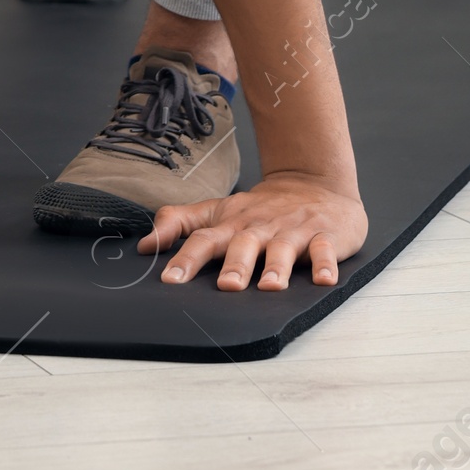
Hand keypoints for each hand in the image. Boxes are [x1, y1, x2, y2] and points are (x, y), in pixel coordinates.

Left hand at [138, 172, 367, 289]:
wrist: (314, 184)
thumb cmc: (260, 208)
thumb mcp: (217, 210)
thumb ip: (180, 224)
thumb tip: (143, 245)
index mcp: (232, 223)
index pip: (204, 239)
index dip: (186, 258)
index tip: (170, 279)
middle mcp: (260, 227)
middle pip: (244, 244)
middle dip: (235, 265)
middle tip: (226, 286)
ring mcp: (292, 230)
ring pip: (283, 249)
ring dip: (277, 267)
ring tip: (270, 286)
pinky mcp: (324, 235)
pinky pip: (325, 250)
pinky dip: (326, 264)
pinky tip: (325, 279)